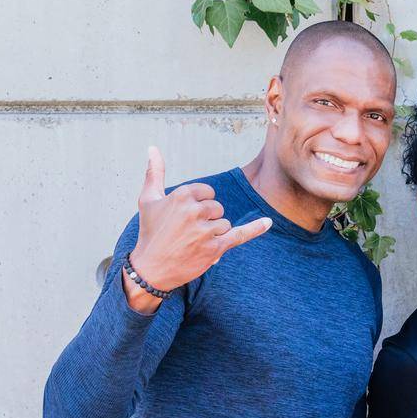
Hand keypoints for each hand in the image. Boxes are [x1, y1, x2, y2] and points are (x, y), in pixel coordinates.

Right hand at [129, 147, 271, 293]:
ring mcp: (205, 230)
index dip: (199, 205)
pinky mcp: (215, 248)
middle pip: (217, 208)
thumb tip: (152, 147)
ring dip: (213, 234)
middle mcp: (194, 211)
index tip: (185, 217)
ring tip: (193, 243)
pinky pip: (240, 234)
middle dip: (206, 220)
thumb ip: (154, 172)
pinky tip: (268, 222)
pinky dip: (255, 228)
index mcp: (182, 195)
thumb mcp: (148, 200)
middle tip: (186, 232)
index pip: (208, 192)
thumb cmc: (150, 232)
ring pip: (224, 223)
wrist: (151, 269)